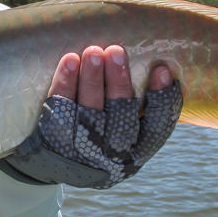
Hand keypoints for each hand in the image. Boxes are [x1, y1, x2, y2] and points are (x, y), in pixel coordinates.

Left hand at [0, 46, 182, 188]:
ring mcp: (83, 149)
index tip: (162, 70)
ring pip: (90, 111)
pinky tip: (70, 61)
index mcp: (137, 152)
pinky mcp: (55, 141)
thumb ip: (137, 108)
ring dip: (92, 79)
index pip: (158, 128)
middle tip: (116, 51)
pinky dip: (65, 84)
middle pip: (120, 116)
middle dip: (119, 82)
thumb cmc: (98, 138)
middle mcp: (112, 154)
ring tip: (93, 52)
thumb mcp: (123, 134)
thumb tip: (156, 67)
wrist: (54, 165)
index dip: (163, 100)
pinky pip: (60, 108)